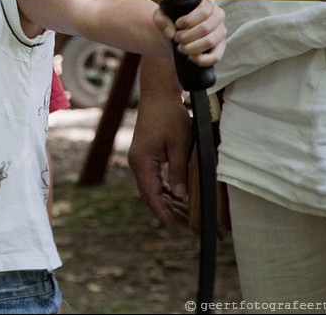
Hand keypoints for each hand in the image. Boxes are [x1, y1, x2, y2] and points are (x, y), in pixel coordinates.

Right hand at [127, 77, 191, 229]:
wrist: (157, 96)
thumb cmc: (169, 117)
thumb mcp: (180, 145)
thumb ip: (179, 171)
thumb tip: (181, 195)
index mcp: (142, 162)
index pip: (151, 195)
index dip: (163, 213)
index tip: (174, 228)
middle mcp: (138, 163)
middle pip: (151, 195)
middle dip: (168, 212)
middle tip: (187, 227)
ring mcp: (140, 160)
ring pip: (153, 189)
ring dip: (168, 202)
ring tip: (186, 216)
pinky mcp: (146, 156)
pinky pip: (155, 179)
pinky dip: (166, 190)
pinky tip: (178, 198)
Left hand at [154, 0, 225, 65]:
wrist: (174, 35)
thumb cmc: (170, 21)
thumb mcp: (162, 15)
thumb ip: (160, 18)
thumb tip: (170, 32)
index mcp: (206, 3)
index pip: (204, 11)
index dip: (189, 20)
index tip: (177, 25)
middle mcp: (218, 15)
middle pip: (206, 27)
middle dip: (187, 36)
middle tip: (176, 38)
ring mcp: (221, 31)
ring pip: (210, 41)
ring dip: (192, 47)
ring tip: (181, 47)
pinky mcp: (220, 46)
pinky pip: (216, 56)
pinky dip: (202, 59)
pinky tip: (190, 57)